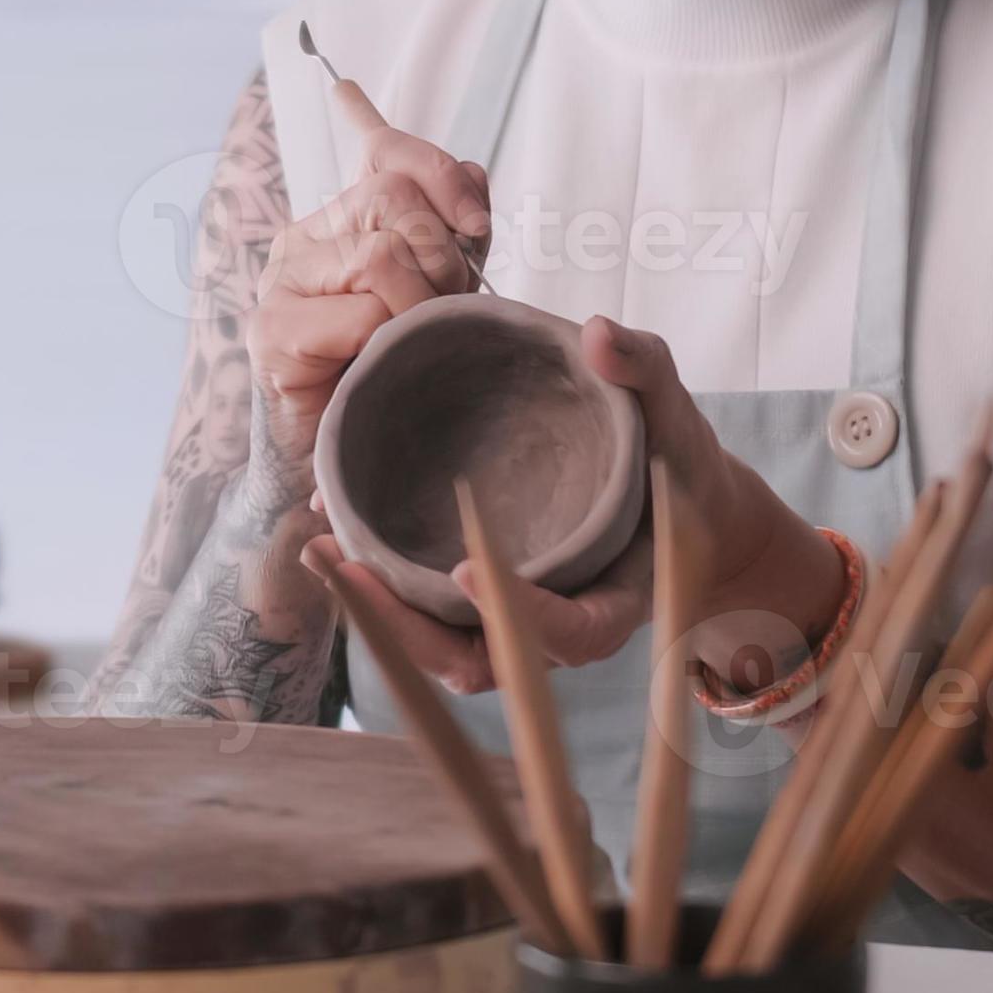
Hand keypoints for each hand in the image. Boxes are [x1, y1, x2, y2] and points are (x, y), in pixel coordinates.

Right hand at [245, 82, 491, 469]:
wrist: (342, 454)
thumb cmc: (392, 369)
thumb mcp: (437, 290)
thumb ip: (455, 233)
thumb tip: (476, 173)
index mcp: (341, 219)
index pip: (386, 153)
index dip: (442, 174)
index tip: (476, 225)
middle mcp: (304, 238)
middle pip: (392, 196)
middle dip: (441, 255)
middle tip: (443, 309)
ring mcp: (282, 282)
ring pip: (380, 255)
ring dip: (419, 307)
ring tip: (410, 343)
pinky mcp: (272, 330)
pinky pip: (360, 314)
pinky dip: (386, 342)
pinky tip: (376, 365)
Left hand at [308, 316, 852, 695]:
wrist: (668, 502)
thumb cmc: (672, 460)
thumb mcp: (672, 411)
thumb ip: (642, 369)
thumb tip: (597, 332)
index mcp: (618, 597)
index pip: (578, 631)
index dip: (523, 609)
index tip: (466, 569)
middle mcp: (559, 629)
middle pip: (485, 661)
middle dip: (411, 629)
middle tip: (347, 568)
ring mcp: (515, 628)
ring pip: (442, 651)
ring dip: (377, 615)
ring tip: (319, 551)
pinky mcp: (479, 611)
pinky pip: (426, 621)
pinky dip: (379, 592)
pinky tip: (330, 537)